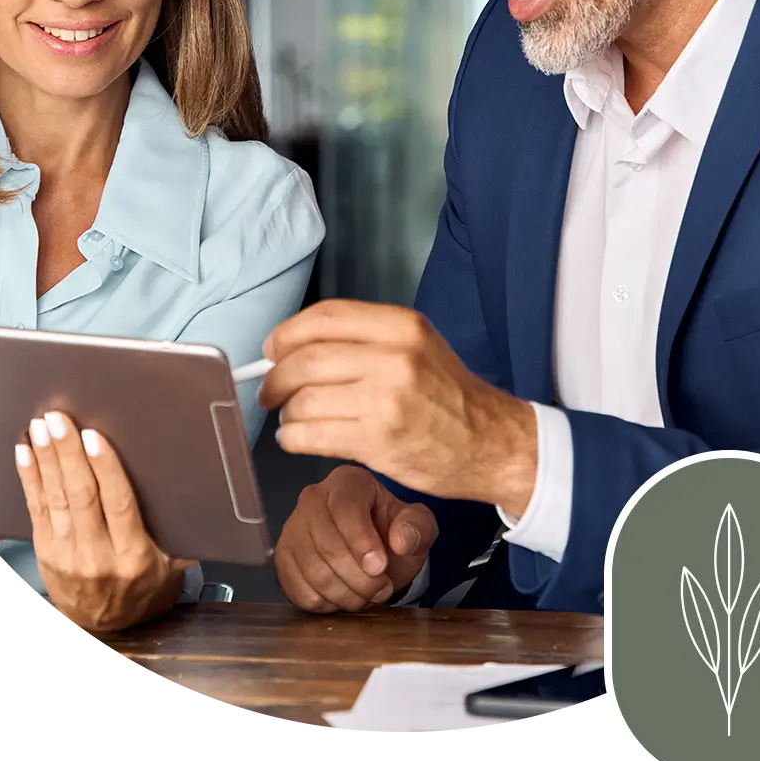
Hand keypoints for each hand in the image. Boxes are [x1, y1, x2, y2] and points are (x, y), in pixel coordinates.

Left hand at [15, 411, 193, 633]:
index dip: (104, 468)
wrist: (104, 626)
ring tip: (41, 427)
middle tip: (59, 419)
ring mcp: (66, 555)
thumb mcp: (172, 565)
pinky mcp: (45, 552)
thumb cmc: (142, 584)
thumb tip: (205, 492)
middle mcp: (97, 555)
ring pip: (56, 499)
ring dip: (47, 459)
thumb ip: (184, 535)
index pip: (118, 503)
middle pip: (82, 496)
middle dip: (68, 453)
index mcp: (133, 554)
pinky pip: (35, 509)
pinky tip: (26, 453)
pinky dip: (30, 478)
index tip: (94, 437)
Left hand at [259, 301, 537, 515]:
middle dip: (275, 377)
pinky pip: (312, 435)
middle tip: (270, 390)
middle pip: (306, 359)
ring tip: (292, 418)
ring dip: (286, 412)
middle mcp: (394, 357)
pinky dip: (292, 438)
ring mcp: (386, 400)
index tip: (271, 349)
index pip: (325, 317)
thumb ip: (363, 340)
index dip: (287, 333)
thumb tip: (293, 347)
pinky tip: (297, 438)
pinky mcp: (379, 441)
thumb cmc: (448, 395)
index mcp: (401, 325)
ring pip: (304, 399)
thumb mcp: (417, 345)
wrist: (489, 443)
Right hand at [274, 464, 437, 612]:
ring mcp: (293, 528)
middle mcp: (313, 498)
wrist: (373, 552)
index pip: (345, 508)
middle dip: (360, 578)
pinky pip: (298, 589)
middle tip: (382, 589)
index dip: (362, 542)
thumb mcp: (418, 527)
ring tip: (367, 595)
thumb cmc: (393, 533)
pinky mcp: (283, 557)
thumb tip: (401, 540)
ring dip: (346, 594)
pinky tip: (343, 596)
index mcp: (348, 482)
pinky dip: (325, 603)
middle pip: (328, 545)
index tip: (380, 567)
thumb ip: (418, 527)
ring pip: (313, 571)